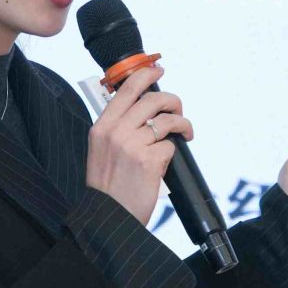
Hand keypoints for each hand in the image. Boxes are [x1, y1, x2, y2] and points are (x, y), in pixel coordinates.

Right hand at [84, 64, 192, 224]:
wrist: (108, 216)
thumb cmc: (107, 187)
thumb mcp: (101, 150)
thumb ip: (117, 128)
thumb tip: (145, 111)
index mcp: (102, 126)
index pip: (126, 88)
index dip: (146, 75)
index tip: (158, 70)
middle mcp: (116, 131)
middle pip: (153, 99)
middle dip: (173, 101)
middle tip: (178, 110)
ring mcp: (132, 145)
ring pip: (167, 120)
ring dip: (182, 124)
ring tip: (185, 132)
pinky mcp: (149, 160)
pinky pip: (171, 146)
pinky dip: (172, 153)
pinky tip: (165, 163)